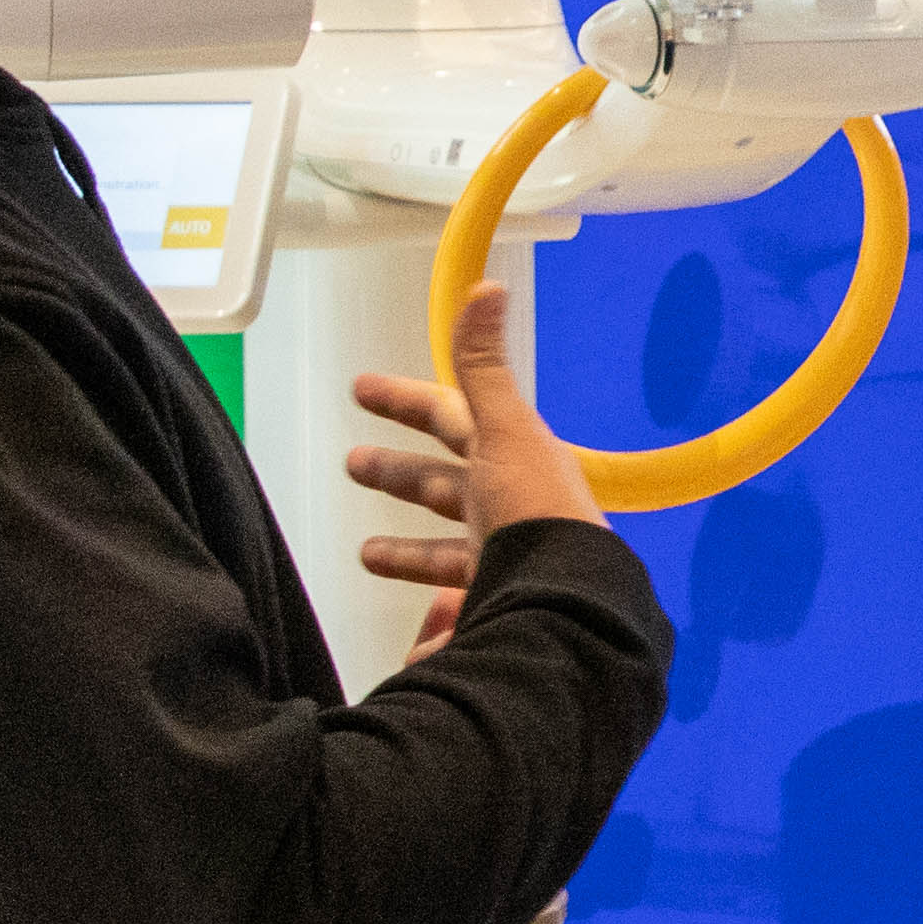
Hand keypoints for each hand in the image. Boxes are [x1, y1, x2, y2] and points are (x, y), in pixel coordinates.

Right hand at [347, 289, 614, 636]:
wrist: (569, 608)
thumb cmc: (535, 514)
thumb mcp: (505, 433)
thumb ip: (485, 367)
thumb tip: (487, 285)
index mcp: (511, 461)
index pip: (450, 418)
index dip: (405, 400)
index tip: (359, 388)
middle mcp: (512, 511)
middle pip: (445, 488)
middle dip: (399, 475)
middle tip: (353, 464)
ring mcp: (508, 565)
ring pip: (449, 556)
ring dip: (408, 554)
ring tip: (366, 555)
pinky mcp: (499, 614)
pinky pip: (458, 622)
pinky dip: (435, 630)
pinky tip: (418, 638)